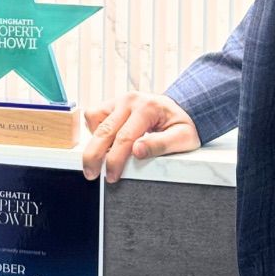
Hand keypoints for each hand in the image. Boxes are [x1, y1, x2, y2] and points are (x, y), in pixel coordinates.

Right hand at [81, 92, 199, 182]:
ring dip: (94, 139)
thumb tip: (137, 151)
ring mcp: (120, 99)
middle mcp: (130, 100)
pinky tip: (106, 141)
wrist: (184, 107)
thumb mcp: (183, 138)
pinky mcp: (113, 102)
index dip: (115, 160)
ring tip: (101, 156)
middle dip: (93, 155)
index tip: (111, 176)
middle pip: (104, 130)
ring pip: (94, 118)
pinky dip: (95, 129)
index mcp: (147, 108)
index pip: (125, 138)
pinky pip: (94, 114)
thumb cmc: (182, 124)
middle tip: (91, 173)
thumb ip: (160, 144)